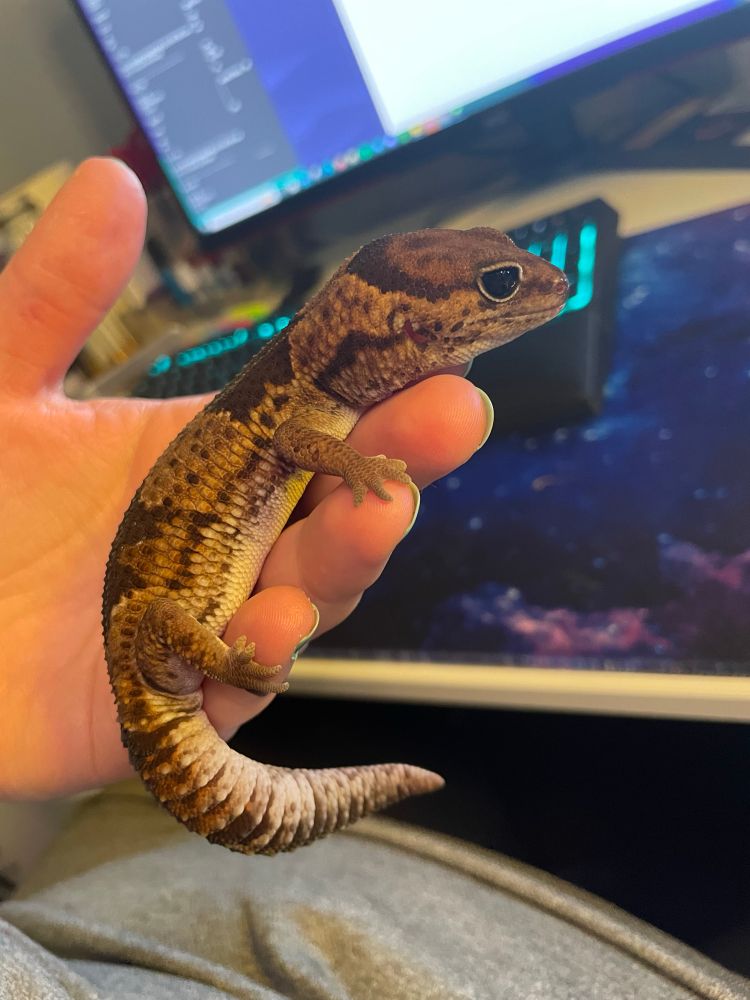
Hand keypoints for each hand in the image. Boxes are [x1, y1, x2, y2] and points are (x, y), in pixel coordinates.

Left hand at [0, 159, 490, 799]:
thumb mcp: (4, 389)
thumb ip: (56, 298)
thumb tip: (113, 181)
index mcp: (214, 455)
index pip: (320, 415)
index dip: (382, 384)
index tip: (439, 346)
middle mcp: (237, 535)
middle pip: (339, 501)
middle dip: (402, 459)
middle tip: (452, 414)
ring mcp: (221, 615)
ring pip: (312, 590)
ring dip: (351, 555)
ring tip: (377, 513)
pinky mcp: (183, 694)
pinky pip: (241, 679)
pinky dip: (264, 654)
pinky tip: (270, 626)